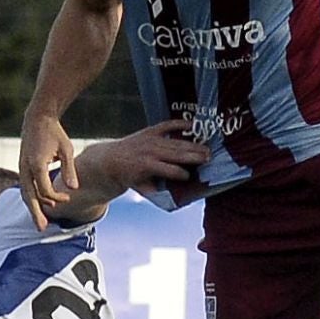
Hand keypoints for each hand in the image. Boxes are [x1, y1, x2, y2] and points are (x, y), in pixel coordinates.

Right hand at [18, 111, 77, 229]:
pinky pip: (25, 187)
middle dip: (36, 213)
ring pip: (25, 194)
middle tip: (42, 229)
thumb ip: (69, 169)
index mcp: (36, 164)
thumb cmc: (54, 133)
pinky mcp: (22, 167)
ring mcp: (22, 168)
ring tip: (39, 224)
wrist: (37, 118)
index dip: (56, 197)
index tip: (68, 197)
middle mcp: (25, 168)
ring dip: (32, 209)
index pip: (44, 190)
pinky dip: (31, 199)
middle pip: (29, 196)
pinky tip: (37, 208)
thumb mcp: (66, 149)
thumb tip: (73, 189)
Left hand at [89, 118, 209, 195]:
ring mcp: (150, 139)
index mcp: (146, 166)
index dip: (180, 174)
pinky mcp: (150, 131)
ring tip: (207, 148)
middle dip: (192, 156)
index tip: (191, 176)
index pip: (168, 170)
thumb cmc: (128, 176)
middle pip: (175, 154)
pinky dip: (180, 124)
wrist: (111, 159)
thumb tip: (169, 194)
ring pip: (175, 142)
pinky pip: (167, 125)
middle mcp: (150, 150)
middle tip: (208, 158)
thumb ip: (153, 190)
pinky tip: (192, 124)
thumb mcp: (139, 186)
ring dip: (192, 145)